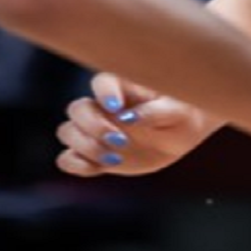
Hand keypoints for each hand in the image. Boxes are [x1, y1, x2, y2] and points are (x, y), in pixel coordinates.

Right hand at [55, 72, 215, 176]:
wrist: (182, 136)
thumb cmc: (182, 115)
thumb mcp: (178, 112)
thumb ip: (154, 111)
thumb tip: (129, 117)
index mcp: (123, 87)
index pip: (101, 83)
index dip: (103, 94)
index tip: (117, 108)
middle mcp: (102, 107)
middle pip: (76, 110)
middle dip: (93, 127)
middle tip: (121, 140)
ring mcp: (95, 131)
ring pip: (68, 132)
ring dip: (85, 147)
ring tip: (115, 158)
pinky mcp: (95, 154)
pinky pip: (70, 159)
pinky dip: (77, 165)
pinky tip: (100, 167)